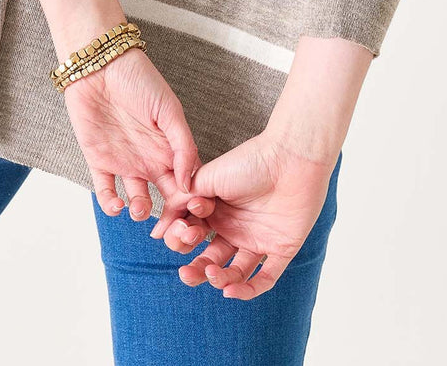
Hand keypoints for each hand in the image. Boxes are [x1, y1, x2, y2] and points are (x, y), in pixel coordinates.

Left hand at [63, 45, 199, 221]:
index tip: (192, 215)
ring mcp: (125, 162)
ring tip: (139, 209)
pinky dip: (111, 205)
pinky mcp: (99, 162)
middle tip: (168, 228)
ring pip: (137, 200)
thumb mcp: (169, 109)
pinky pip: (106, 192)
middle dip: (169, 217)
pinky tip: (117, 205)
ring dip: (140, 211)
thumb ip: (183, 145)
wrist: (99, 65)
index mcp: (170, 147)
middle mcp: (150, 158)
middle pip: (165, 197)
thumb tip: (190, 183)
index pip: (186, 183)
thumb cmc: (139, 80)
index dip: (190, 202)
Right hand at [149, 130, 335, 298]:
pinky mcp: (281, 249)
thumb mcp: (205, 179)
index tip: (183, 229)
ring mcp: (258, 240)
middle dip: (196, 270)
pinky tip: (231, 290)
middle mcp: (235, 228)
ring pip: (234, 272)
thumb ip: (179, 202)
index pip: (193, 237)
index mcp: (216, 211)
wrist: (290, 157)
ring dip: (219, 279)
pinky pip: (265, 279)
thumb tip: (156, 231)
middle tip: (187, 272)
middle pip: (210, 259)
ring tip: (212, 274)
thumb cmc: (249, 162)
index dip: (183, 239)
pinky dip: (247, 289)